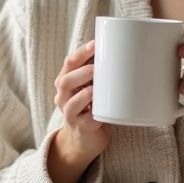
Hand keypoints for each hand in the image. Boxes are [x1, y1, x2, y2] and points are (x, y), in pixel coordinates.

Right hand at [52, 39, 110, 160]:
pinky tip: (97, 111)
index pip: (69, 63)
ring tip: (94, 88)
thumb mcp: (92, 87)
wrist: (86, 138)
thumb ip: (98, 72)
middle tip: (95, 68)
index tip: (94, 44)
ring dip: (84, 94)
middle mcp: (63, 97)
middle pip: (65, 81)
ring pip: (71, 102)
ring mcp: (70, 113)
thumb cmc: (91, 106)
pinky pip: (84, 121)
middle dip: (80, 73)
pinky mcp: (80, 128)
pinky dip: (91, 115)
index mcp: (66, 82)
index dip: (80, 53)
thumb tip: (120, 50)